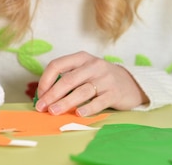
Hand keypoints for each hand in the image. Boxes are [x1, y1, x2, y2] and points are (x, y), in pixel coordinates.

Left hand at [34, 51, 148, 116]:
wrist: (131, 83)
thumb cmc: (100, 79)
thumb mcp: (85, 71)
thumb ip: (68, 79)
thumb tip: (44, 96)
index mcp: (81, 58)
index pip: (57, 65)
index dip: (45, 80)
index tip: (40, 95)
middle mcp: (93, 65)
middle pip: (68, 80)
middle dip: (52, 95)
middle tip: (41, 107)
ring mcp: (105, 79)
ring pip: (81, 91)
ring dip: (65, 102)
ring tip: (54, 112)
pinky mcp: (115, 93)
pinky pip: (99, 102)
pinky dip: (87, 108)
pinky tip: (78, 114)